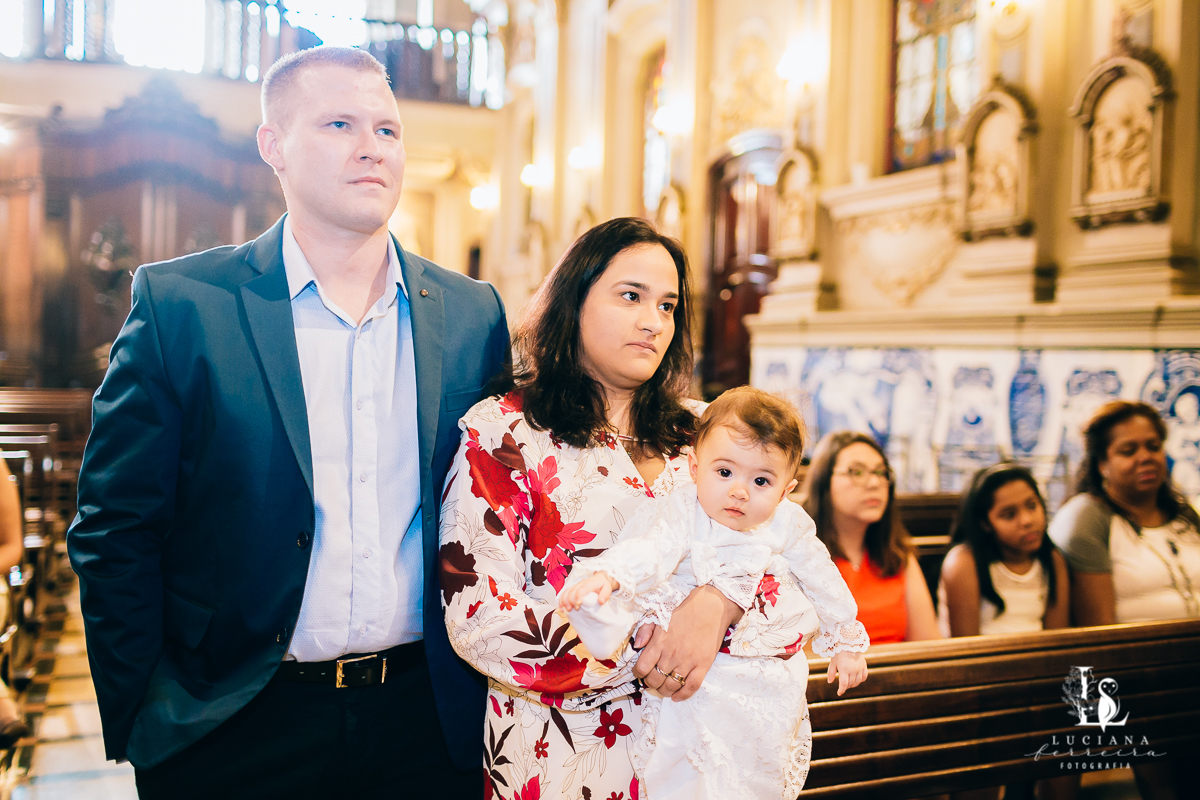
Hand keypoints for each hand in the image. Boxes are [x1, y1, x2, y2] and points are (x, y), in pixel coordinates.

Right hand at [558, 572, 614, 611]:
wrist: (600, 578)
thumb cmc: (603, 584)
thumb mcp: (607, 588)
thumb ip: (605, 594)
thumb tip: (601, 601)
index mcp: (589, 583)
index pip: (582, 589)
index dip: (578, 596)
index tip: (578, 604)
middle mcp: (581, 584)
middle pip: (572, 591)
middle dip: (571, 601)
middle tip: (574, 609)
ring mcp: (576, 586)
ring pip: (567, 591)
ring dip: (565, 601)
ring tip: (566, 609)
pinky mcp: (573, 588)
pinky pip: (564, 593)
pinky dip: (561, 600)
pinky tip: (562, 607)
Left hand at [633, 585, 742, 701]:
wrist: (711, 606)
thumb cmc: (684, 610)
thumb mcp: (659, 615)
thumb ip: (645, 630)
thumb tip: (636, 646)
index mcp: (659, 642)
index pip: (642, 667)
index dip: (638, 673)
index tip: (640, 672)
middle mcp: (672, 654)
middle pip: (655, 679)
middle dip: (650, 683)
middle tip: (652, 680)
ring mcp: (688, 661)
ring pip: (671, 686)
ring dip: (664, 690)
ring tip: (663, 688)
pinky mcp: (703, 665)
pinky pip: (691, 687)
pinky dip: (683, 695)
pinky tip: (677, 696)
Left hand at [827, 651, 867, 695]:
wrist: (849, 642)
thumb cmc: (839, 652)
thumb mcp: (833, 662)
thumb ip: (831, 672)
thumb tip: (830, 682)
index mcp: (844, 669)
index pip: (844, 684)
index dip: (841, 690)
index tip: (839, 693)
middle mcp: (853, 670)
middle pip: (850, 683)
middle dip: (846, 687)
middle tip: (843, 686)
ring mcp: (859, 668)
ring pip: (858, 682)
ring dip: (853, 685)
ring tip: (849, 684)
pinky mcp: (864, 665)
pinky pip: (864, 676)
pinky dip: (861, 680)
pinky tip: (857, 680)